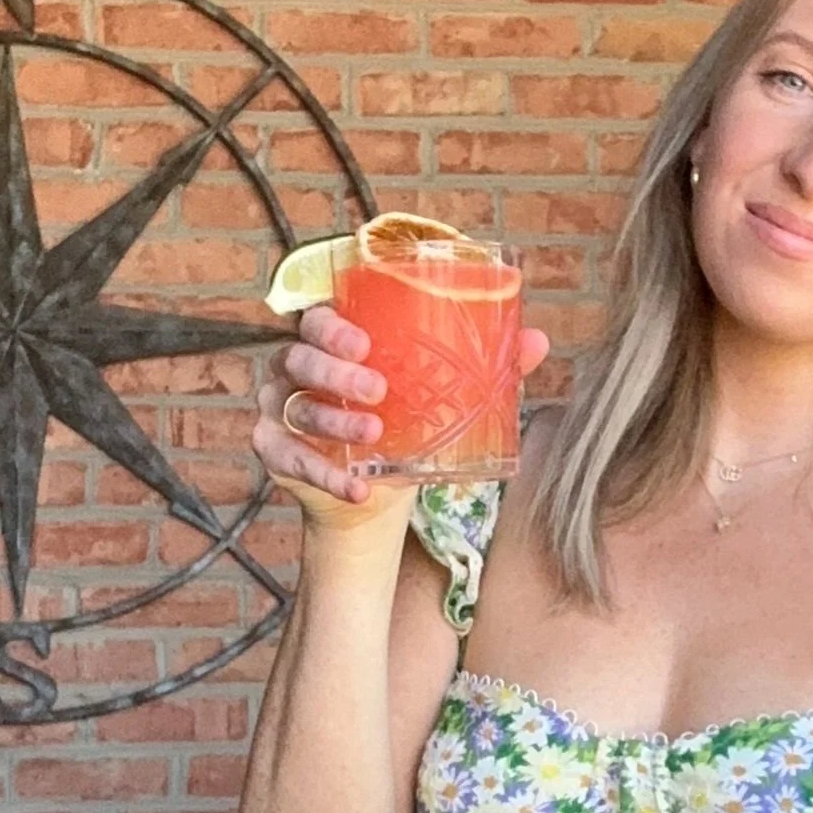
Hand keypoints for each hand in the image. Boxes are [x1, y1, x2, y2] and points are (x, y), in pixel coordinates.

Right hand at [254, 310, 553, 517]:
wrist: (371, 493)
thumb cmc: (402, 428)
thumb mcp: (439, 399)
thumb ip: (484, 368)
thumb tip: (537, 342)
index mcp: (331, 343)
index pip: (317, 319)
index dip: (332, 327)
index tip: (364, 343)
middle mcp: (296, 370)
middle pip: (299, 358)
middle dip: (335, 372)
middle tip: (377, 389)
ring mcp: (281, 411)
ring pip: (296, 407)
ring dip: (335, 420)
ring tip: (374, 434)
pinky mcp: (275, 451)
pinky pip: (291, 459)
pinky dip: (325, 475)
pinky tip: (357, 488)